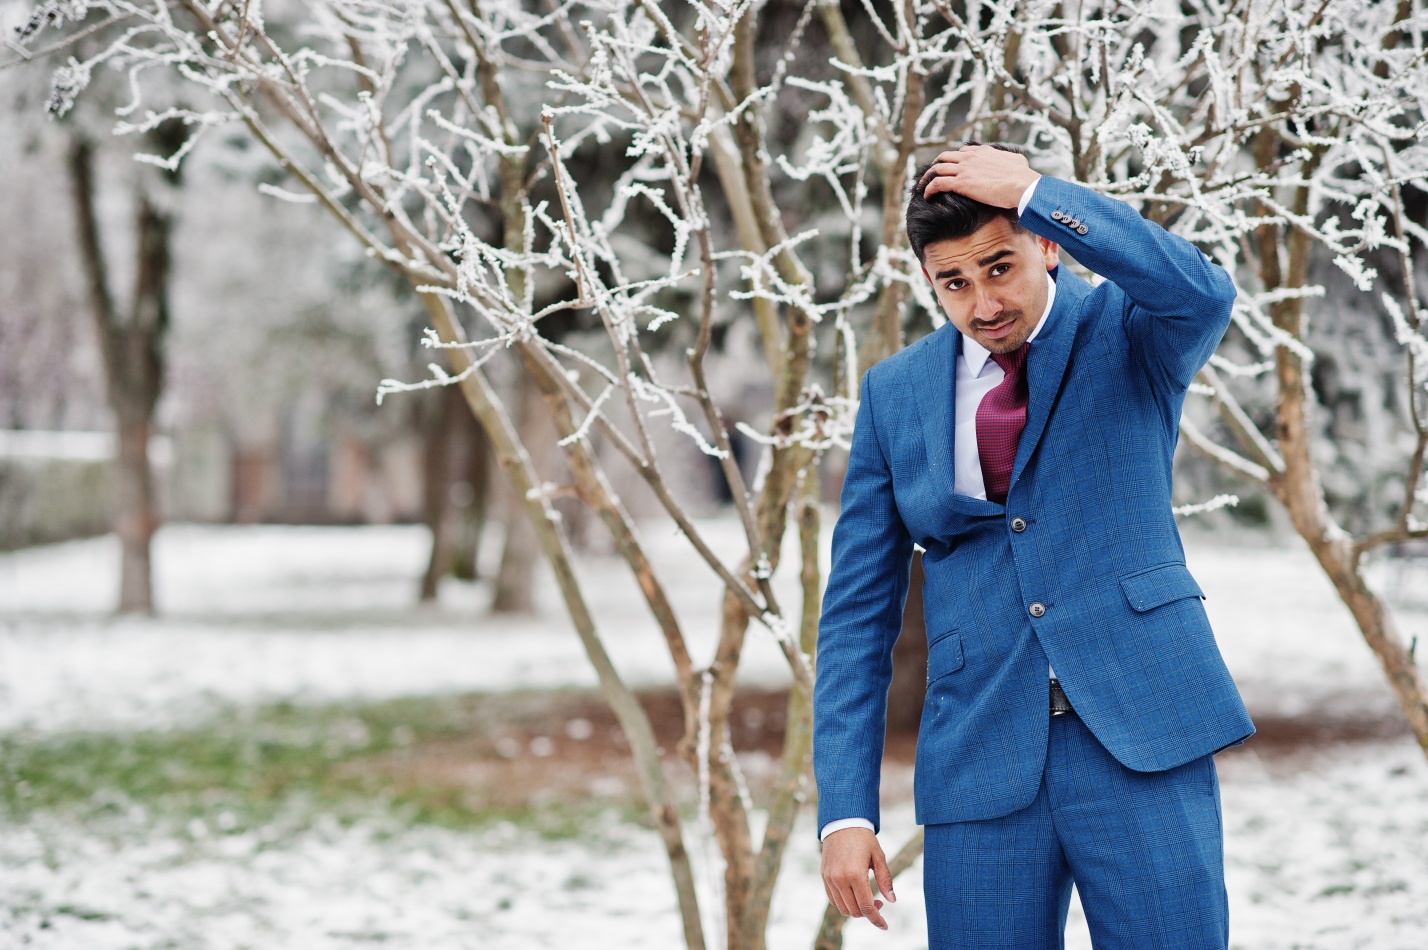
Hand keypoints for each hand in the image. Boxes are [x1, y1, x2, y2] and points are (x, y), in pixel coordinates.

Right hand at [821, 827, 895, 930]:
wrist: (842, 823)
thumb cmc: (863, 839)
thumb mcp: (879, 857)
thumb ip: (885, 880)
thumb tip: (891, 900)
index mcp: (855, 874)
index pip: (866, 907)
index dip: (876, 919)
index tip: (884, 925)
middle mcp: (840, 879)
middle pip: (854, 911)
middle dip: (868, 913)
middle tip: (879, 903)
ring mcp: (829, 878)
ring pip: (842, 908)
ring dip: (856, 910)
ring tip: (867, 899)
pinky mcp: (824, 876)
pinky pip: (833, 899)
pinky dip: (844, 903)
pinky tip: (854, 895)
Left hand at [920, 144, 1040, 208]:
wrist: (1022, 184)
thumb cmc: (1023, 176)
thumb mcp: (1017, 160)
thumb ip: (1009, 158)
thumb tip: (1014, 159)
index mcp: (983, 151)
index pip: (962, 152)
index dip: (954, 160)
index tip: (950, 168)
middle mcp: (971, 157)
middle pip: (945, 157)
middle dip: (935, 165)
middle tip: (930, 175)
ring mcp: (964, 169)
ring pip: (937, 168)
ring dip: (927, 177)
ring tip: (922, 187)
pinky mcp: (961, 183)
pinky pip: (937, 183)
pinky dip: (929, 189)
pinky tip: (926, 196)